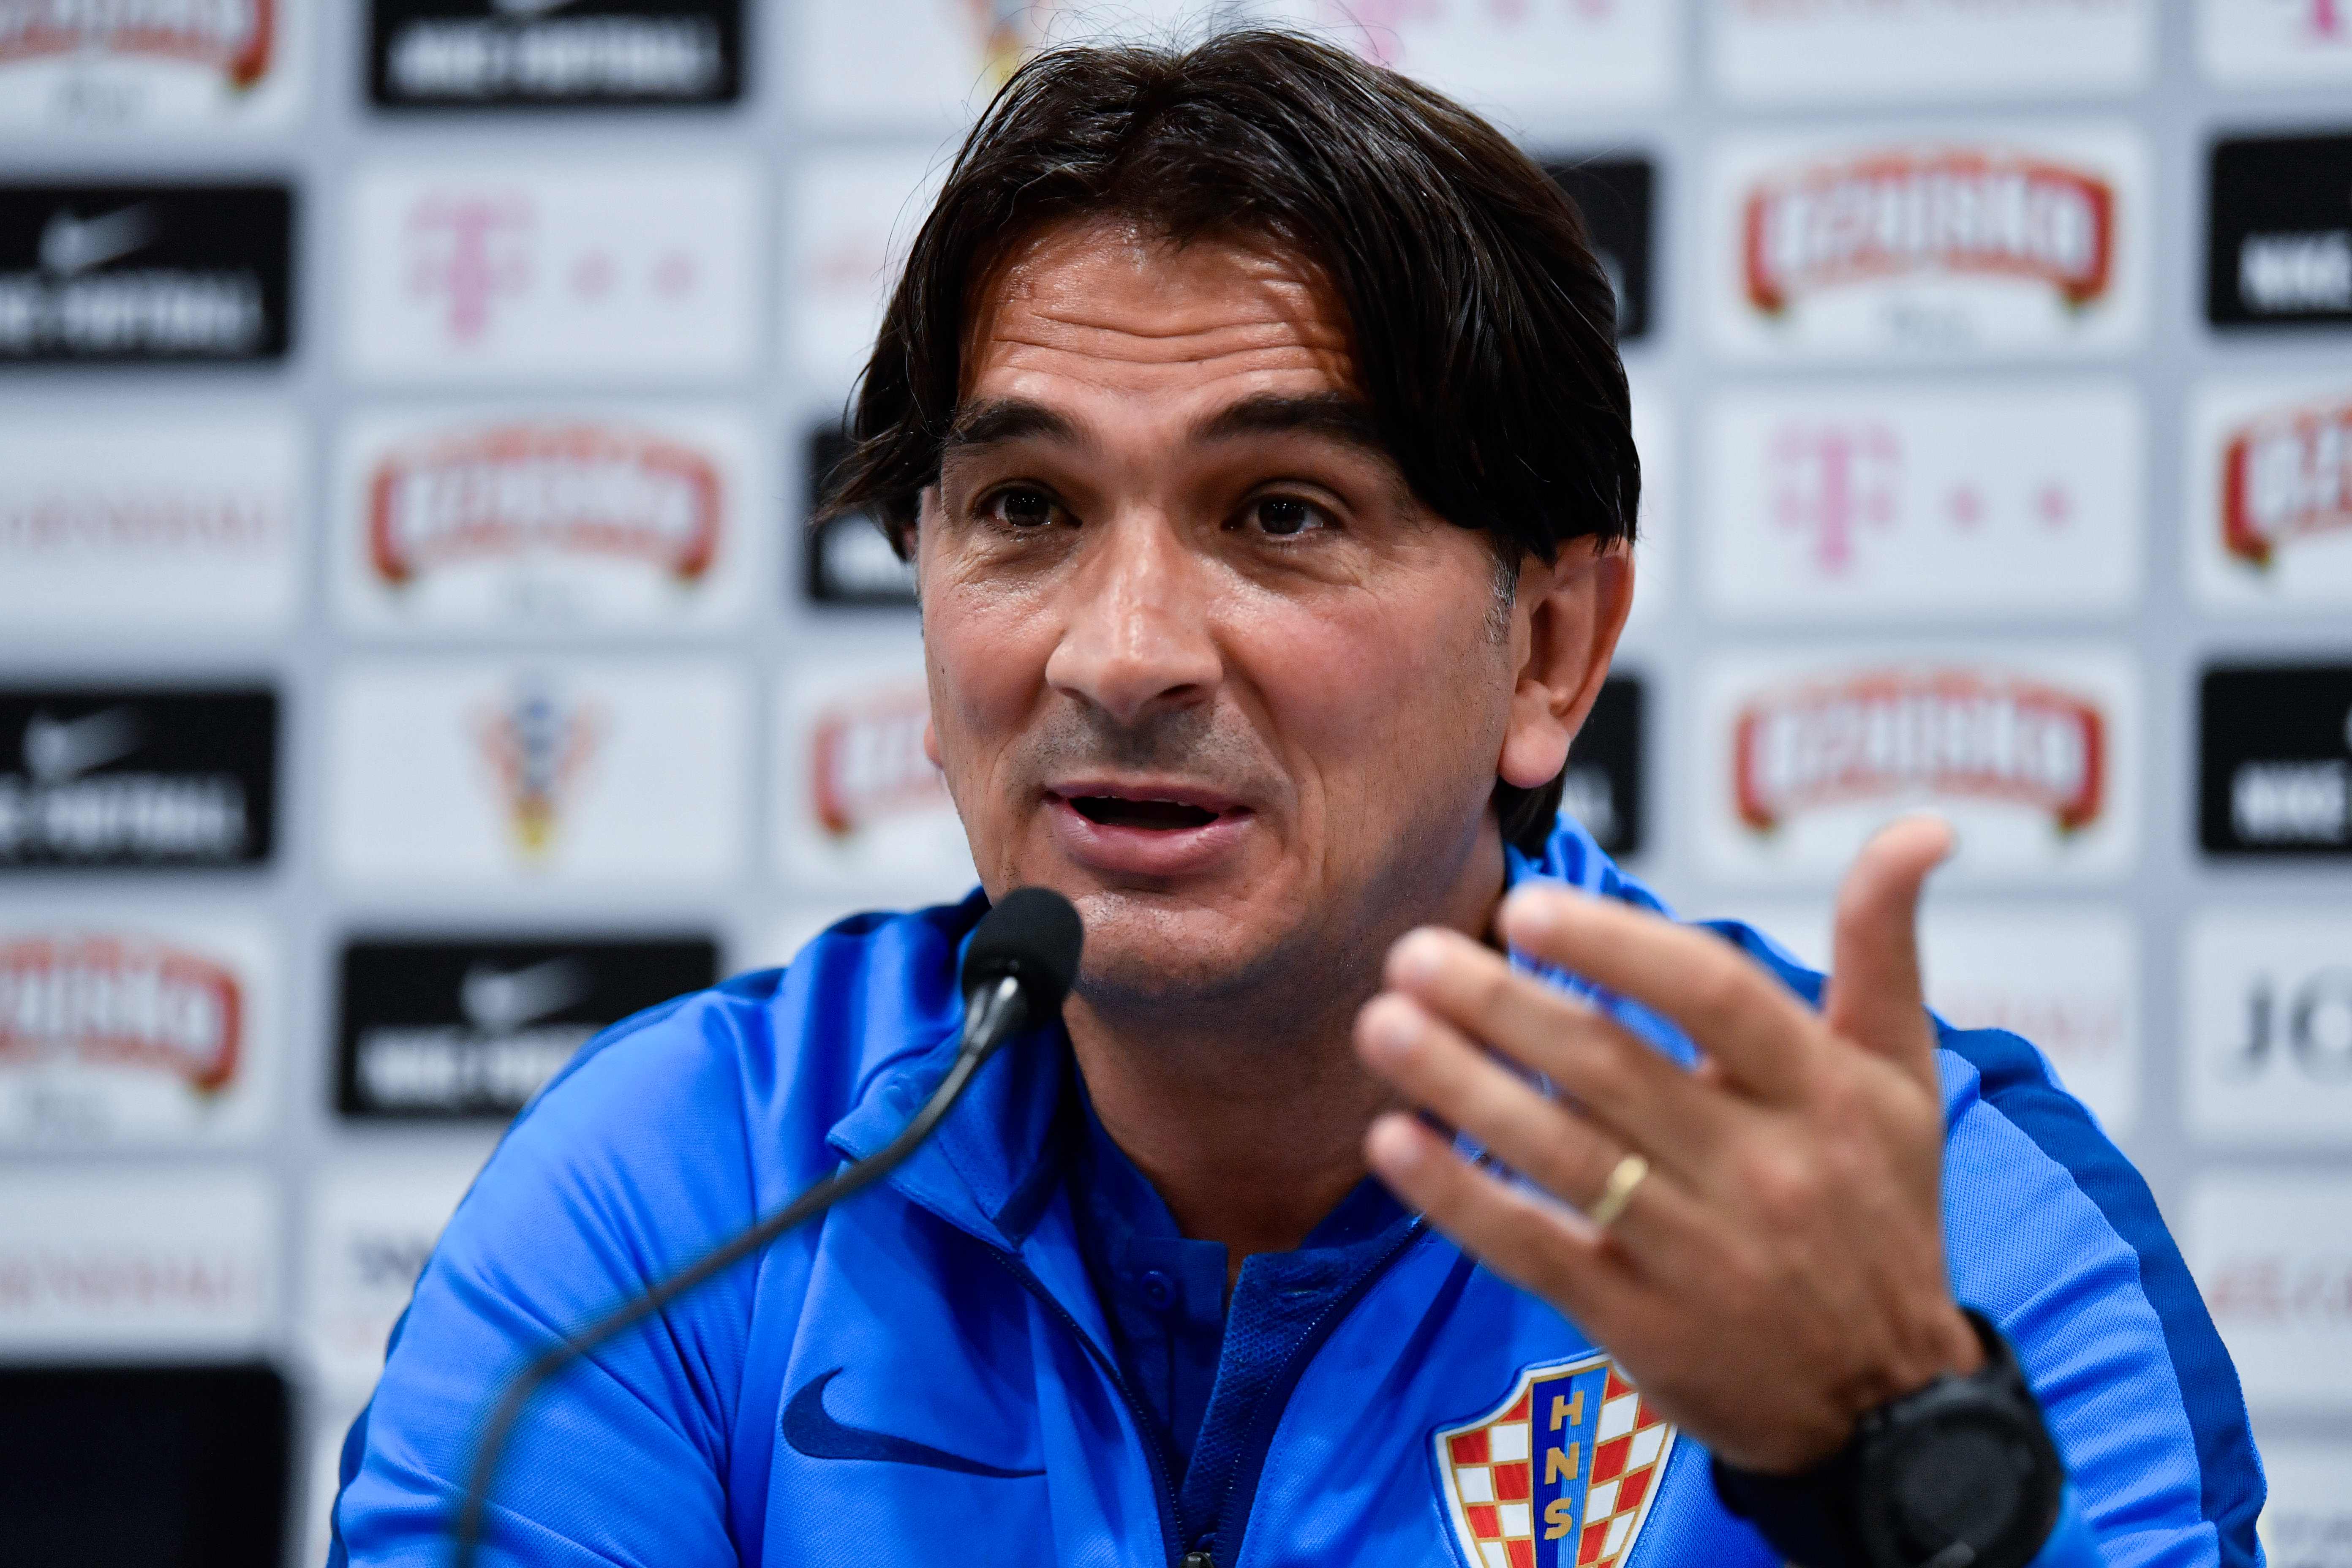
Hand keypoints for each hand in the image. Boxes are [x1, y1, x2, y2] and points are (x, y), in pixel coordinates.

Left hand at [1353, 816, 1981, 1473]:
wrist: (1886, 1406)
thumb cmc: (1880, 1208)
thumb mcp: (1902, 1077)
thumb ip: (1887, 945)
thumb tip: (1924, 826)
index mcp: (1823, 1094)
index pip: (1713, 997)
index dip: (1617, 947)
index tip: (1524, 906)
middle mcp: (1764, 1170)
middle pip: (1613, 1070)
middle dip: (1502, 1007)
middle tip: (1410, 953)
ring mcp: (1700, 1254)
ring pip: (1562, 1154)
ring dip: (1460, 1086)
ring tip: (1380, 1026)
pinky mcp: (1643, 1326)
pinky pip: (1535, 1249)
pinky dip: (1459, 1197)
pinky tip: (1392, 1143)